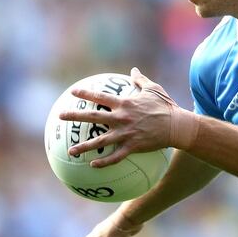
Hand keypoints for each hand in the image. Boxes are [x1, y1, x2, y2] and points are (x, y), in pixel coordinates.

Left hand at [59, 67, 198, 167]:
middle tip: (60, 116)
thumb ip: (140, 80)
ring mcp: (125, 134)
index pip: (100, 96)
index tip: (72, 92)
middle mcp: (121, 118)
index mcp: (124, 103)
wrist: (177, 126)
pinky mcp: (132, 147)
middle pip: (93, 117)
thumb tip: (133, 70)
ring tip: (71, 151)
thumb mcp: (153, 89)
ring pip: (100, 141)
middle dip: (74, 116)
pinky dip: (104, 162)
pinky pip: (115, 157)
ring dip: (84, 147)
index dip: (85, 93)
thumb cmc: (166, 106)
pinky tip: (92, 166)